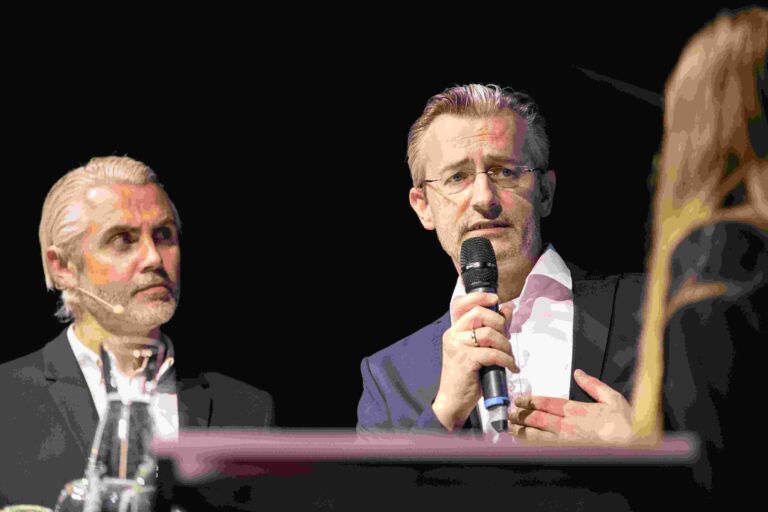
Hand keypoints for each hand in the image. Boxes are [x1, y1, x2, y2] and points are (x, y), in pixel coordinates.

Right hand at [432, 292, 517, 430]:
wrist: (454, 401)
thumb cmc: (467, 376)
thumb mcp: (480, 350)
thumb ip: (493, 329)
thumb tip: (507, 309)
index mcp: (454, 331)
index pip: (461, 304)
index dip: (479, 297)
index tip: (495, 299)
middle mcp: (453, 335)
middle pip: (478, 314)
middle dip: (499, 323)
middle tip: (506, 338)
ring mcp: (458, 347)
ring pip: (488, 334)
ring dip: (505, 344)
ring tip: (509, 356)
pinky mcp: (466, 361)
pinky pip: (492, 353)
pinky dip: (506, 360)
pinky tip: (511, 367)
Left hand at [508, 369, 631, 443]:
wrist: (634, 448)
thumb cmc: (625, 423)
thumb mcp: (612, 398)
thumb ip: (593, 385)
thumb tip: (578, 373)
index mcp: (577, 410)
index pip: (547, 403)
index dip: (530, 401)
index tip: (519, 399)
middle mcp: (568, 426)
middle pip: (538, 419)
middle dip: (521, 415)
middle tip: (507, 412)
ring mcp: (567, 443)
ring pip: (538, 436)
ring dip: (522, 431)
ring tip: (510, 427)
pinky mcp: (569, 454)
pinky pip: (546, 450)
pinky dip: (532, 446)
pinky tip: (524, 444)